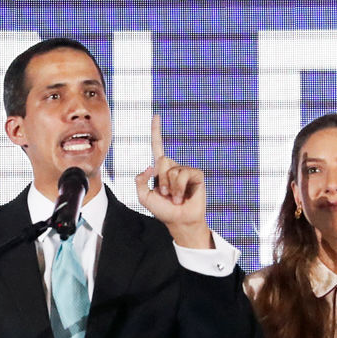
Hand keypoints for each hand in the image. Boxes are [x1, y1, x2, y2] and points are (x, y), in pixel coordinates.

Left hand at [135, 115, 213, 248]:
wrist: (180, 221)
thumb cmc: (163, 210)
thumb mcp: (143, 196)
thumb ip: (139, 180)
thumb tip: (149, 166)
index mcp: (161, 169)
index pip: (158, 146)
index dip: (156, 131)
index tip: (156, 116)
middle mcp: (173, 166)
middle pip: (161, 161)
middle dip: (160, 180)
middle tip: (165, 195)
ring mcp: (186, 170)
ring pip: (171, 169)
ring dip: (170, 187)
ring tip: (175, 198)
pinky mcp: (197, 175)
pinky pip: (183, 174)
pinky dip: (179, 187)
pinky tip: (182, 197)